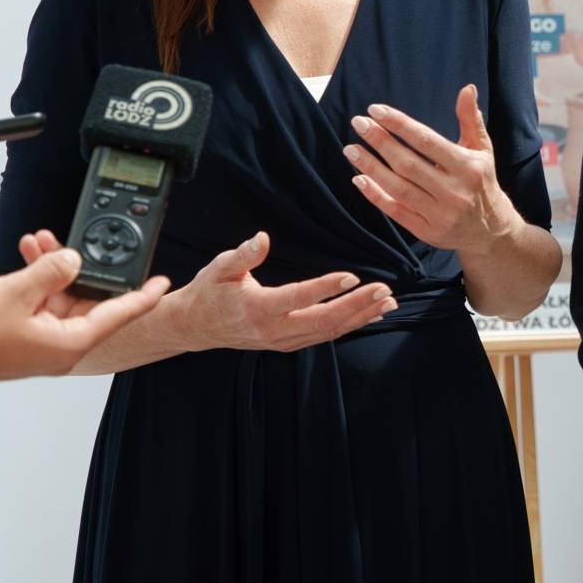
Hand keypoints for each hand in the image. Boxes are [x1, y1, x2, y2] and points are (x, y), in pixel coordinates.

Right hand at [0, 240, 169, 385]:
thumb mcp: (17, 292)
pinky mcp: (28, 335)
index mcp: (71, 343)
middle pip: (89, 300)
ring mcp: (45, 341)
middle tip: (76, 240)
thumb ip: (52, 271)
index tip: (163, 280)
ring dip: (54, 267)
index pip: (119, 314)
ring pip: (63, 296)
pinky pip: (44, 302)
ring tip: (40, 239)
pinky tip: (28, 254)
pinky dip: (39, 279)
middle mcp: (63, 345)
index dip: (143, 295)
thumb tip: (74, 260)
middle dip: (82, 266)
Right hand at [161, 230, 396, 351]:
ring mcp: (283, 340)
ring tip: (388, 302)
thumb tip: (263, 238)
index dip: (326, 287)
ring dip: (360, 317)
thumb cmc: (209, 291)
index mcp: (257, 308)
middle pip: (323, 320)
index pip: (298, 297)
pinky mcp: (288, 343)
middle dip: (357, 306)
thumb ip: (244, 255)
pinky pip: (324, 336)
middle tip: (384, 291)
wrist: (195, 327)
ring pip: (328, 332)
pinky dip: (350, 325)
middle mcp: (274, 329)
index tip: (352, 276)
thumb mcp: (220, 268)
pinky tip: (370, 314)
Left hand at [344, 84, 522, 255]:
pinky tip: (359, 178)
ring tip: (351, 149)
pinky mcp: (427, 232)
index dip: (400, 124)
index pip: (427, 141)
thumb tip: (467, 88)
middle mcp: (455, 192)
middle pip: (408, 164)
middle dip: (380, 141)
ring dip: (371, 167)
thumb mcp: (482, 150)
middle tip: (359, 123)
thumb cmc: (482, 181)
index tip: (377, 110)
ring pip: (398, 188)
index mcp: (468, 167)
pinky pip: (396, 211)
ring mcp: (440, 214)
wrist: (491, 230)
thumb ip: (471, 119)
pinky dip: (375, 195)